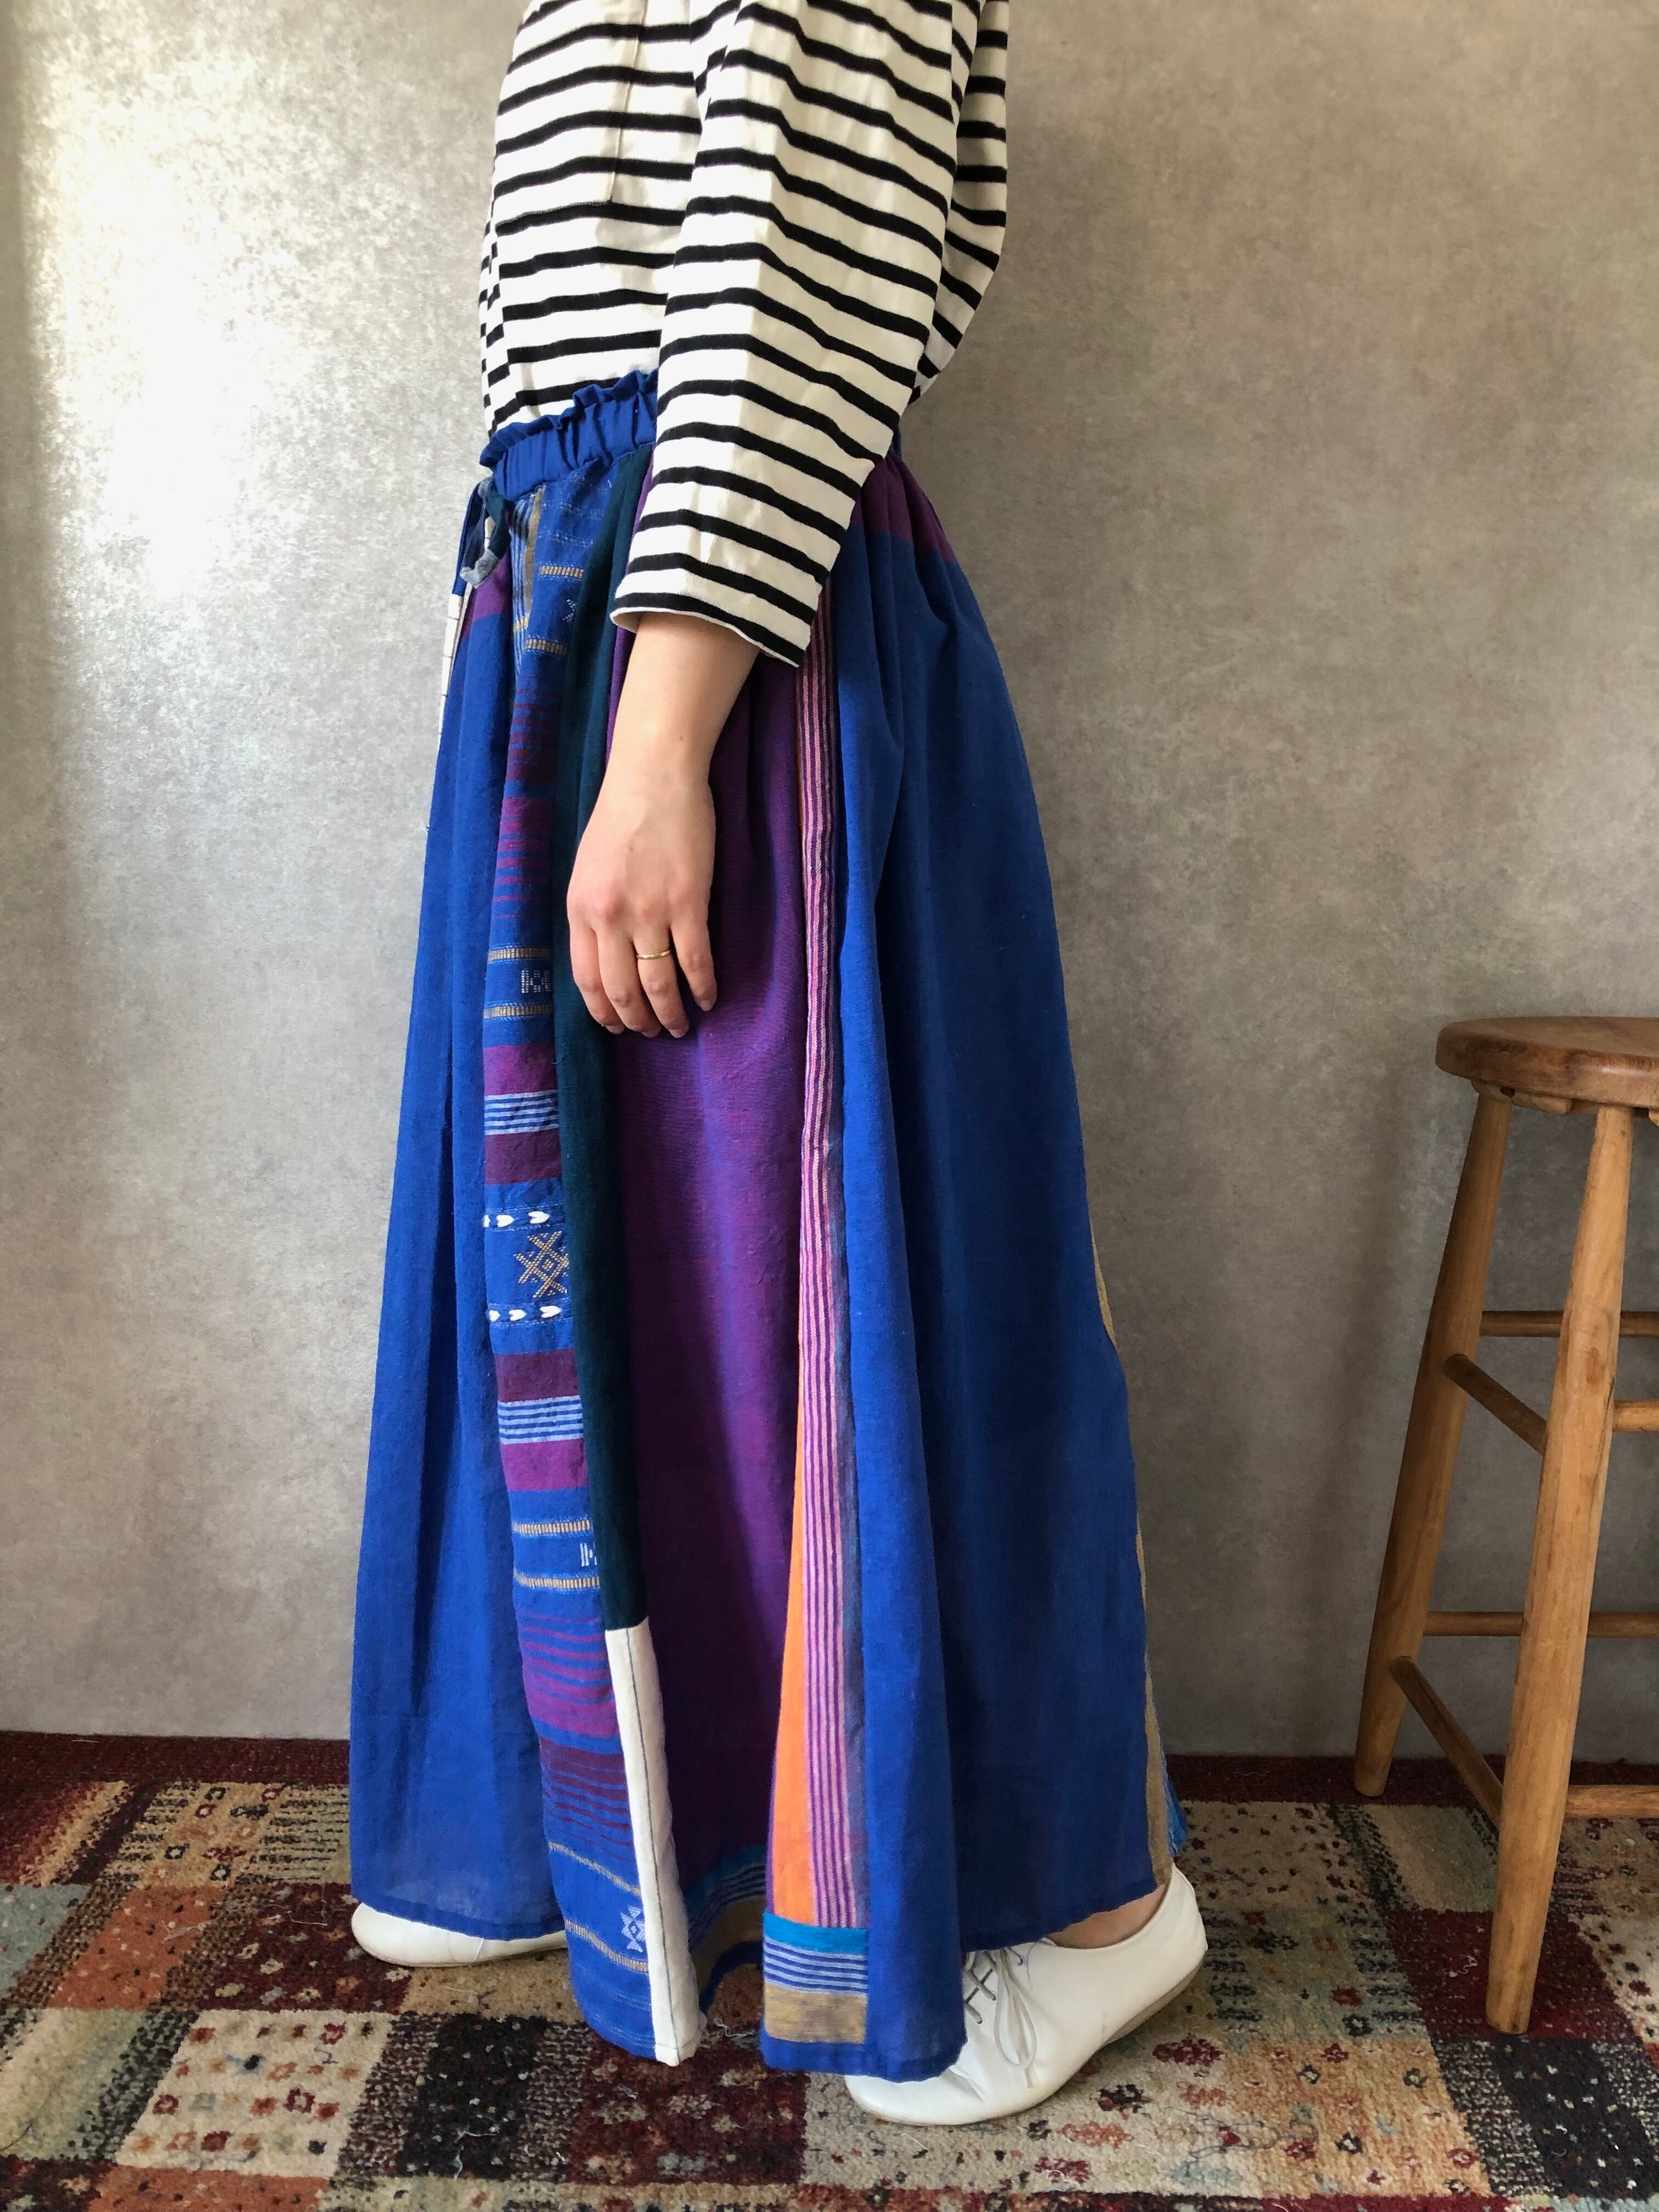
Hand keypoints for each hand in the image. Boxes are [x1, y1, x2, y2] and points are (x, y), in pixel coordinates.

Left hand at [567, 612, 758, 1037]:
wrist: (655, 775)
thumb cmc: (622, 815)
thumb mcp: (589, 868)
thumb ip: (593, 912)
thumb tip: (607, 955)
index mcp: (580, 909)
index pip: (587, 979)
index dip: (604, 1011)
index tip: (616, 1027)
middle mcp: (610, 918)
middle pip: (623, 990)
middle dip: (638, 1020)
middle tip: (654, 1032)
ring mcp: (649, 913)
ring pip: (659, 984)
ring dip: (671, 1013)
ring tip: (682, 1025)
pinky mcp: (687, 903)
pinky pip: (695, 961)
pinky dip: (704, 986)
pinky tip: (710, 997)